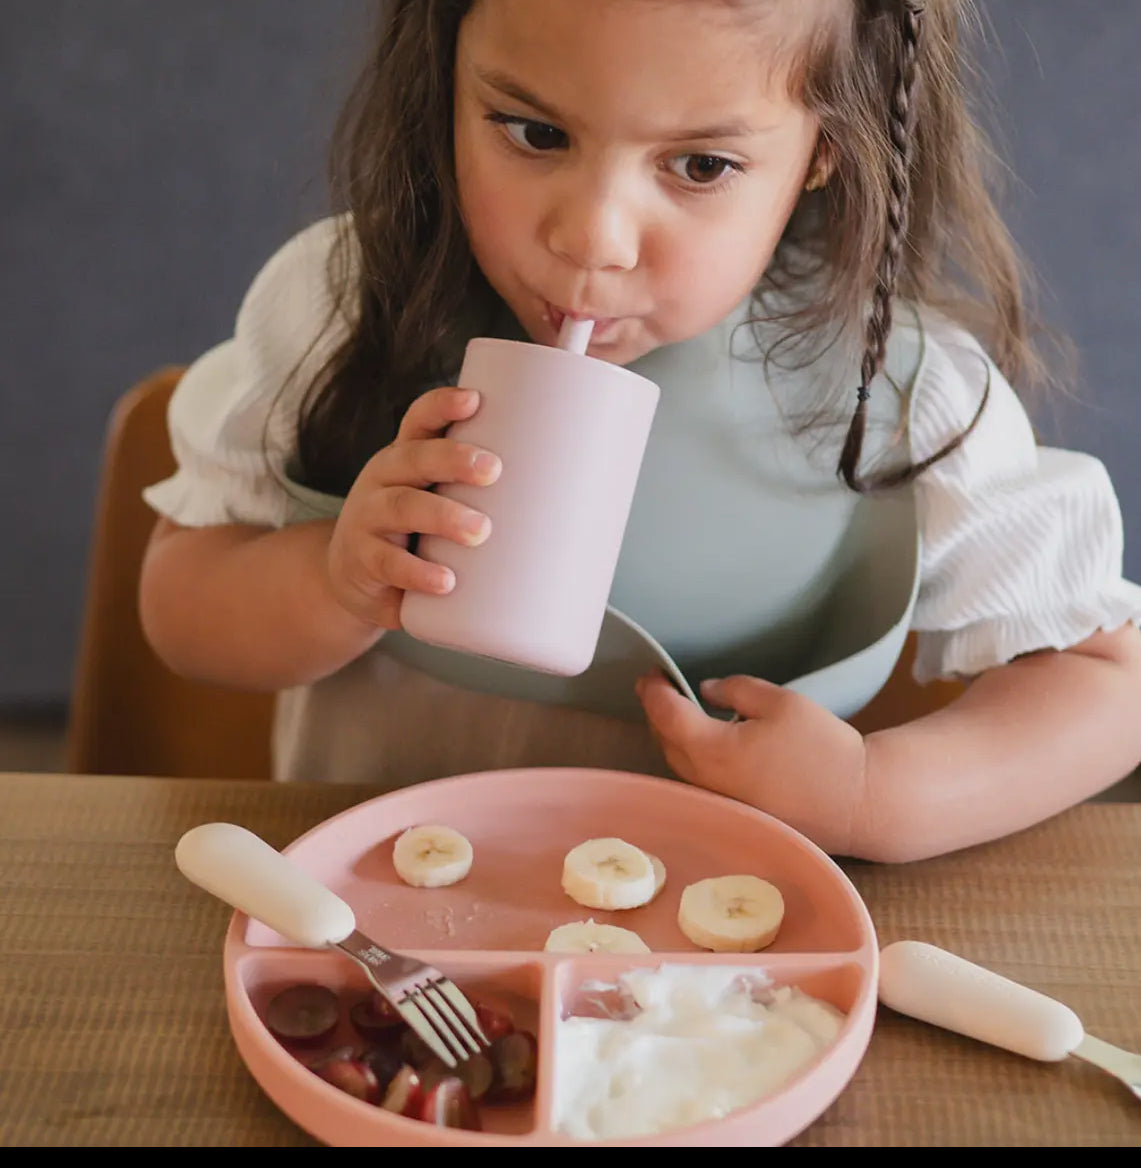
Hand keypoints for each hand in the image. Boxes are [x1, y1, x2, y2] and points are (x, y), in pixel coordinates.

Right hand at [325, 387, 501, 628]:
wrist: (359, 581)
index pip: (420, 420)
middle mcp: (385, 480)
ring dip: (443, 515)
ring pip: (403, 506)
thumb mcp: (447, 504)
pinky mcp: (365, 563)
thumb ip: (496, 497)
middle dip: (454, 459)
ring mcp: (369, 520)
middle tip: (494, 469)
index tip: (475, 400)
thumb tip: (592, 503)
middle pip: (415, 457)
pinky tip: (444, 582)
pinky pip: (388, 564)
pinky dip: (418, 573)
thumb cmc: (422, 534)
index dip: (443, 405)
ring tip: (480, 530)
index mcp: (410, 458)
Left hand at [637, 672, 868, 855]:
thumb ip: (735, 690)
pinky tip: (702, 743)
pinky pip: (698, 782)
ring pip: (679, 765)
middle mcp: (708, 782)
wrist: (858, 803)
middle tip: (659, 687)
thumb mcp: (780, 702)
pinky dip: (690, 757)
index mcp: (713, 750)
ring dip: (671, 737)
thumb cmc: (822, 748)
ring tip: (676, 710)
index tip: (651, 673)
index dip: (653, 691)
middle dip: (657, 712)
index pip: (665, 715)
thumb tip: (704, 691)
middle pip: (665, 742)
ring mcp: (720, 803)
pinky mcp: (736, 814)